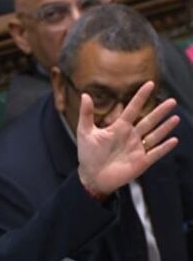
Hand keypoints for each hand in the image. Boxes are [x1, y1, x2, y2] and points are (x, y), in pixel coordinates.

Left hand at [76, 81, 178, 196]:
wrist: (91, 177)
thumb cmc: (88, 154)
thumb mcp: (85, 132)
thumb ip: (86, 114)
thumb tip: (85, 94)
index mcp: (119, 127)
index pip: (133, 109)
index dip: (141, 97)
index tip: (150, 84)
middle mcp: (131, 136)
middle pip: (148, 121)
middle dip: (160, 111)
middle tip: (172, 101)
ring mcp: (137, 149)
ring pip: (154, 135)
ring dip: (165, 127)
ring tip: (175, 117)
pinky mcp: (141, 162)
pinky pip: (155, 153)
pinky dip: (164, 147)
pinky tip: (174, 139)